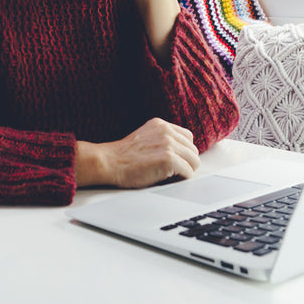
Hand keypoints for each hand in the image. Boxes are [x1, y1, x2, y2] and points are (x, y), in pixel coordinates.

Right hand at [75, 118, 199, 188]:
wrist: (109, 162)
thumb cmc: (124, 157)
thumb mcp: (145, 138)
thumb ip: (162, 139)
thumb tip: (181, 152)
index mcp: (161, 124)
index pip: (187, 137)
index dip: (183, 151)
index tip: (175, 160)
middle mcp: (166, 131)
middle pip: (193, 150)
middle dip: (185, 162)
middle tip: (172, 171)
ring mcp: (168, 144)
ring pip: (194, 161)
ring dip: (185, 171)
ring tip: (170, 175)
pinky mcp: (169, 159)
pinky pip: (188, 172)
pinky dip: (181, 179)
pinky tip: (167, 179)